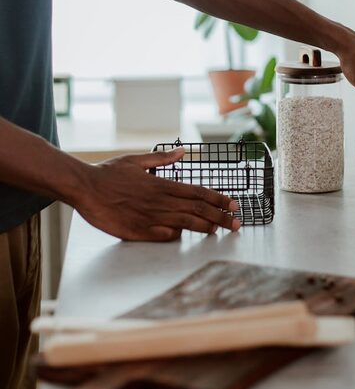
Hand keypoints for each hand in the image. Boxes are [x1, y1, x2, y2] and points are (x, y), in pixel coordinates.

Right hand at [73, 149, 240, 241]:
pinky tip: (185, 237)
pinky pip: (162, 235)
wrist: (84, 187)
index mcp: (162, 184)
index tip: (233, 204)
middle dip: (220, 216)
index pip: (197, 192)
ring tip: (219, 231)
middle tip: (237, 223)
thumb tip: (182, 151)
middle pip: (197, 209)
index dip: (218, 198)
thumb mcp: (136, 160)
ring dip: (204, 226)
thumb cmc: (108, 173)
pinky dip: (176, 236)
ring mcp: (150, 216)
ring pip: (185, 223)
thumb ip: (162, 159)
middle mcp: (160, 200)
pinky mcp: (137, 231)